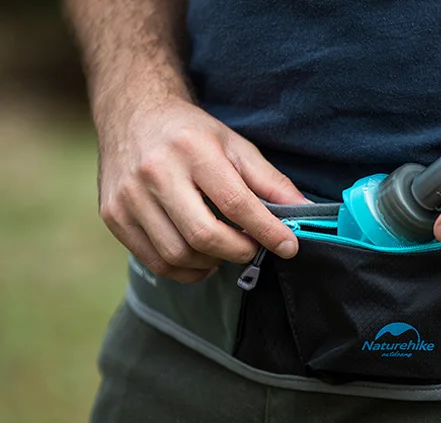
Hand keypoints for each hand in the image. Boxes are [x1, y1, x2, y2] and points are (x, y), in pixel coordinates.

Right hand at [97, 96, 307, 282]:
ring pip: (179, 254)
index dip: (267, 231)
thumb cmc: (191, 133)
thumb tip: (305, 212)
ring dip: (213, 262)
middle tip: (252, 247)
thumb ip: (271, 181)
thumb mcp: (236, 146)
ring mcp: (128, 197)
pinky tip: (200, 256)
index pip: (236, 203)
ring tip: (225, 248)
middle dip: (239, 250)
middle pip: (204, 235)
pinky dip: (186, 269)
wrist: (132, 114)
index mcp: (192, 150)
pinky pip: (155, 261)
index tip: (289, 246)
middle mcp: (155, 173)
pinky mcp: (113, 216)